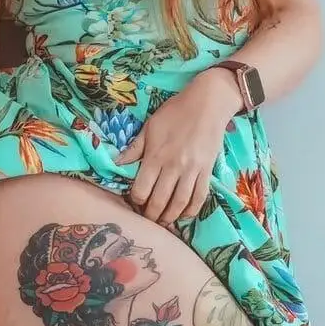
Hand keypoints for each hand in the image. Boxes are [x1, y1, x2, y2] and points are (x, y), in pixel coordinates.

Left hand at [116, 67, 242, 224]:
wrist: (207, 103)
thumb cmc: (175, 112)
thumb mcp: (150, 127)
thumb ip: (134, 149)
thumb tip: (117, 163)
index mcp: (155, 156)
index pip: (141, 189)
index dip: (135, 201)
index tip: (134, 203)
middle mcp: (173, 167)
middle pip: (159, 201)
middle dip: (151, 215)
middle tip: (147, 219)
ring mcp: (192, 170)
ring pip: (179, 203)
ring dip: (170, 217)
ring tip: (163, 222)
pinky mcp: (207, 171)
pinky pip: (199, 197)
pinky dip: (191, 210)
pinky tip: (184, 215)